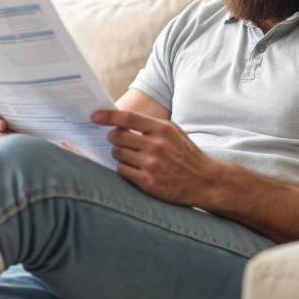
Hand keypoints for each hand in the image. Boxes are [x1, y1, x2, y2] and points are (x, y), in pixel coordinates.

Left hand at [91, 109, 219, 206]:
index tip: (94, 116)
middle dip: (114, 138)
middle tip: (117, 140)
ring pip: (118, 154)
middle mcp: (157, 146)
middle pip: (118, 137)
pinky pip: (122, 171)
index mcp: (162, 129)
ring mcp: (152, 165)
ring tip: (128, 154)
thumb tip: (119, 122)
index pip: (127, 118)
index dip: (107, 116)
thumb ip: (149, 125)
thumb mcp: (173, 132)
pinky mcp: (149, 182)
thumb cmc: (185, 153)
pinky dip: (123, 167)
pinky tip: (132, 167)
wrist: (204, 181)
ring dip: (118, 153)